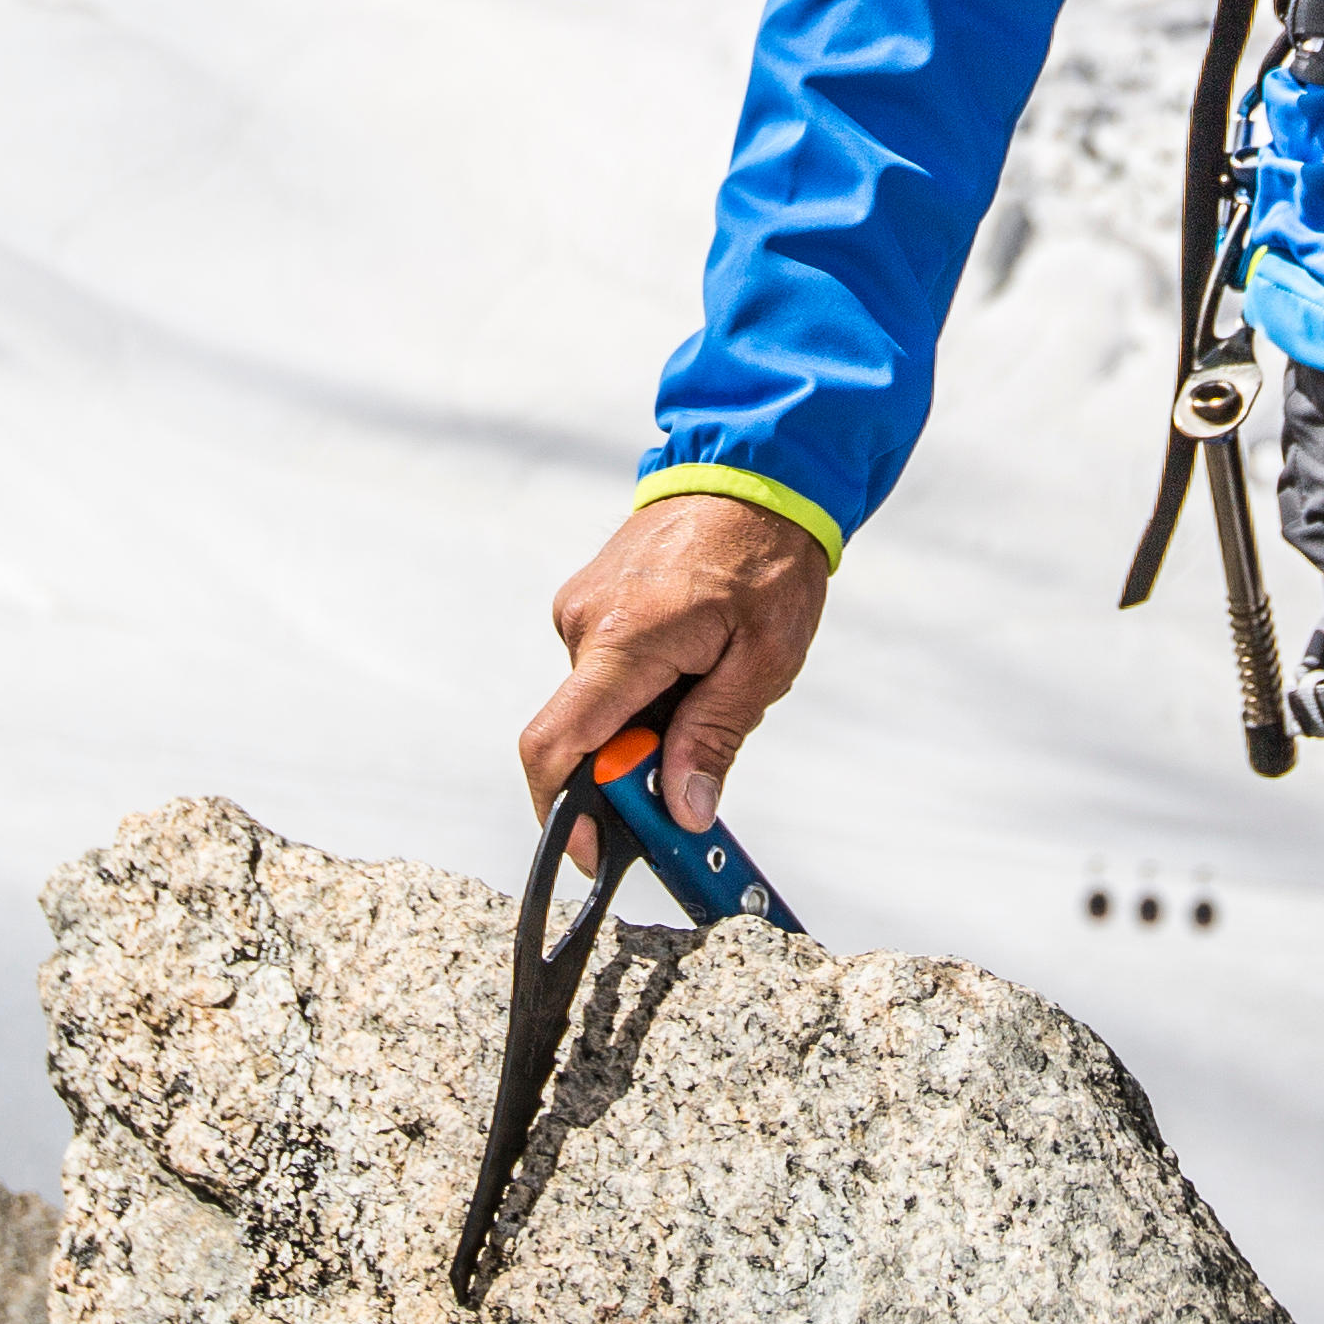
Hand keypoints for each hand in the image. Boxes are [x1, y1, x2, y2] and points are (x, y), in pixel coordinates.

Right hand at [520, 494, 826, 858]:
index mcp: (624, 638)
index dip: (562, 813)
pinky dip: (640, 693)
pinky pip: (604, 671)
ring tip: (711, 688)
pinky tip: (692, 666)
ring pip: (598, 704)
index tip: (595, 852)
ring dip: (644, 726)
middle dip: (628, 771)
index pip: (556, 744)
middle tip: (692, 776)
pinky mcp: (591, 603)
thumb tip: (680, 807)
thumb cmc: (768, 557)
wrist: (754, 472)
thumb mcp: (764, 659)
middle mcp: (584, 622)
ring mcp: (582, 609)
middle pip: (581, 735)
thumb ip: (714, 737)